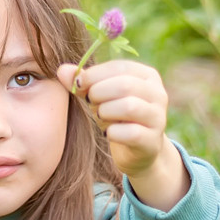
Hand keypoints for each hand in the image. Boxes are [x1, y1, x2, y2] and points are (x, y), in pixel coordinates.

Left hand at [58, 58, 189, 210]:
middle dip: (99, 93)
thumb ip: (81, 82)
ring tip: (101, 116)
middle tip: (90, 102)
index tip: (78, 84)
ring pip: (128, 106)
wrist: (136, 152)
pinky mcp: (152, 141)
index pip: (119, 67)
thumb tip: (61, 70)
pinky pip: (130, 133)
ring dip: (105, 111)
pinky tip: (108, 133)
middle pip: (124, 85)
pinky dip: (112, 132)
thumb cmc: (116, 117)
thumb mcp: (98, 96)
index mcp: (147, 76)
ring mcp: (158, 118)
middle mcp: (158, 94)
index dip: (94, 74)